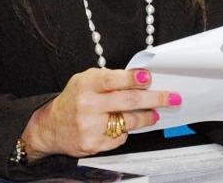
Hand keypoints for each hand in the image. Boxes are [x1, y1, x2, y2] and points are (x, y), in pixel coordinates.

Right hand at [21, 67, 180, 159]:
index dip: (133, 79)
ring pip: (129, 121)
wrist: (51, 126)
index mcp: (86, 85)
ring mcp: (90, 126)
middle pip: (128, 101)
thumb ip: (109, 78)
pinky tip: (123, 126)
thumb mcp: (85, 80)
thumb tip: (139, 78)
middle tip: (171, 98)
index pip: (113, 80)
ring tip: (154, 114)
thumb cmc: (74, 99)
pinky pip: (120, 137)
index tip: (148, 78)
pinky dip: (125, 131)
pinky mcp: (94, 144)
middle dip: (155, 99)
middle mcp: (87, 105)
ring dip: (147, 117)